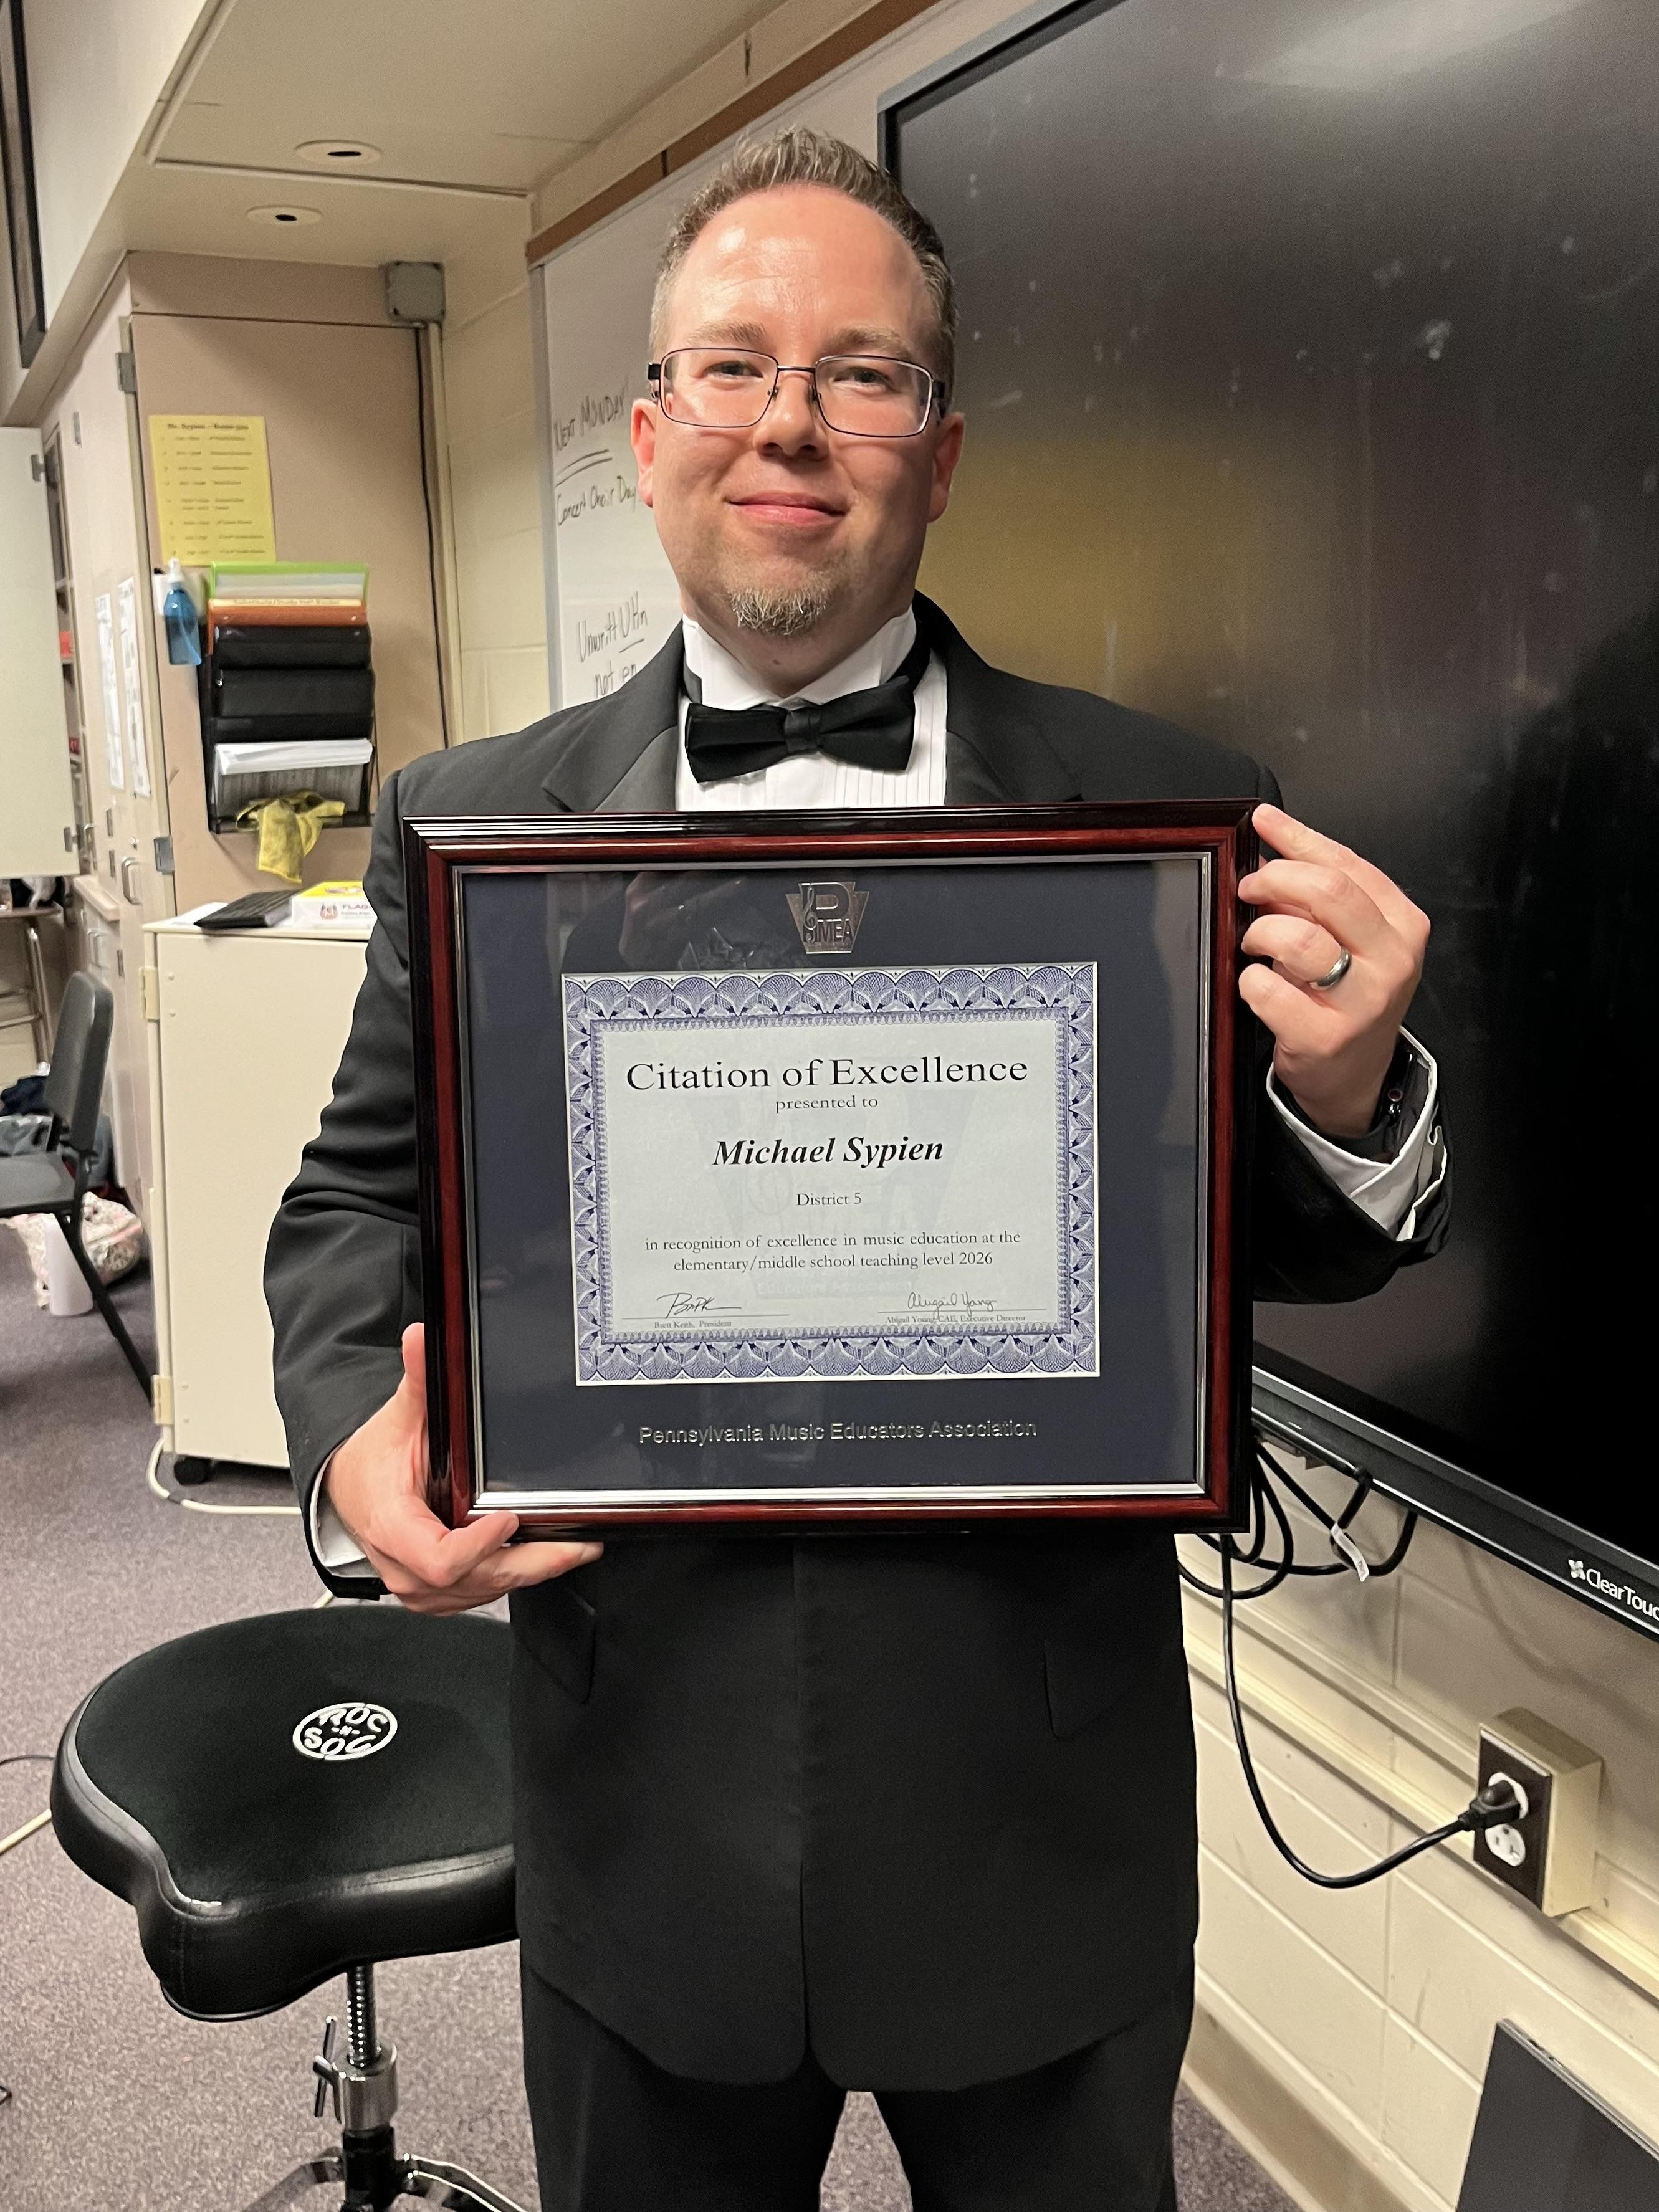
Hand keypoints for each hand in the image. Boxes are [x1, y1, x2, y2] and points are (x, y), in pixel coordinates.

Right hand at [323, 1324, 600, 1612]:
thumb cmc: (371, 1464)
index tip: (508, 1518)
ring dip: (528, 1572)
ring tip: (571, 1547)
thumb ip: (416, 1380)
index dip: (478, 1546)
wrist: (349, 1492)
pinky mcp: (437, 1594)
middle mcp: (405, 1567)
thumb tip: (421, 1338)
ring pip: (483, 1591)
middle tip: (577, 1544)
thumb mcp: (397, 1418)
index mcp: (392, 1527)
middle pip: (475, 1581)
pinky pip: (480, 1593)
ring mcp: (421, 1588)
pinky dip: (512, 1576)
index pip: (440, 1560)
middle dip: (532, 1564)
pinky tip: (541, 1556)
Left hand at [1238, 804, 1428, 1138]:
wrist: (1355, 1075)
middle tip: (1249, 889)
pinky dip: (1249, 981)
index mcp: (1403, 924)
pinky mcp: (1325, 1036)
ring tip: (1255, 943)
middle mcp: (1392, 960)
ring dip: (1260, 933)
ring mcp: (1363, 1001)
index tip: (1264, 823)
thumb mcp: (1352, 937)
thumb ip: (1320, 892)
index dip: (1297, 838)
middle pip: (1327, 892)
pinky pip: (1268, 990)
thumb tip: (1271, 840)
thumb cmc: (1349, 998)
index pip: (1346, 863)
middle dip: (1274, 880)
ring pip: (1297, 938)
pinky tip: (1258, 984)